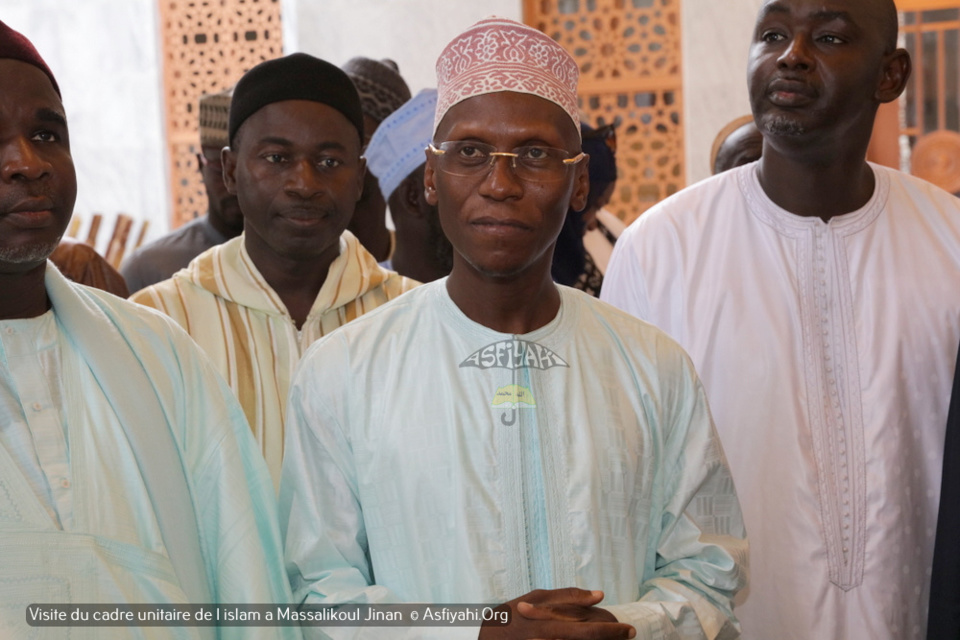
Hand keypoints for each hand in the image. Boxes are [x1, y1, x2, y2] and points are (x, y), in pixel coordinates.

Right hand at [479, 587, 635, 639]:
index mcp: (552, 623)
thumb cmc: (515, 614)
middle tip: (628, 634)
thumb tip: (600, 594)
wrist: (488, 637)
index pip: (591, 629)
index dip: (613, 631)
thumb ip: (569, 596)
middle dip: (612, 638)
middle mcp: (552, 639)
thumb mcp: (538, 598)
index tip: (629, 629)